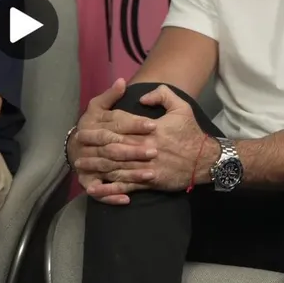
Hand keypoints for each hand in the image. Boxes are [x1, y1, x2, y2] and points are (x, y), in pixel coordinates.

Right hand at [68, 78, 159, 204]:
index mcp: (94, 125)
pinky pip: (99, 191)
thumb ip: (111, 95)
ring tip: (151, 174)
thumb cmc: (92, 125)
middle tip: (155, 151)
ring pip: (110, 169)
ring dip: (130, 174)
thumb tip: (122, 81)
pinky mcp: (88, 182)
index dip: (134, 124)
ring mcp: (88, 165)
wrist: (74, 147)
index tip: (153, 125)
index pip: (116, 124)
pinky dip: (112, 196)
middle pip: (113, 148)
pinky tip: (127, 199)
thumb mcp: (98, 106)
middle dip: (134, 150)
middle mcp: (90, 145)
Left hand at [84, 84, 213, 200]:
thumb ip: (161, 95)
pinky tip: (98, 187)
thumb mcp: (181, 106)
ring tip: (81, 165)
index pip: (120, 126)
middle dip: (93, 146)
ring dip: (96, 166)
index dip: (102, 126)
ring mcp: (146, 166)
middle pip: (113, 146)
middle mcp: (144, 147)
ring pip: (116, 166)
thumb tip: (142, 96)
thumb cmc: (192, 133)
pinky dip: (111, 187)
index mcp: (149, 129)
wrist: (206, 160)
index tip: (86, 127)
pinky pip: (127, 185)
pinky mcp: (150, 182)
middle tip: (76, 145)